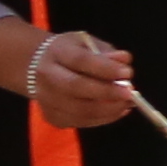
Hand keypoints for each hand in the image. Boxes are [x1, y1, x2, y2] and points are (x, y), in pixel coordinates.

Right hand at [22, 31, 138, 129]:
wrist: (36, 67)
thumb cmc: (70, 53)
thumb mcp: (88, 43)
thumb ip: (107, 52)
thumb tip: (124, 60)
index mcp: (57, 52)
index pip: (81, 60)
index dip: (105, 68)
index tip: (128, 73)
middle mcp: (47, 76)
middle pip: (76, 87)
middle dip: (107, 92)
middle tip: (130, 94)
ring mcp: (46, 99)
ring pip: (78, 109)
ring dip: (108, 109)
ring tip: (127, 103)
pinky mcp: (51, 116)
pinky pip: (79, 122)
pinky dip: (102, 119)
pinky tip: (116, 111)